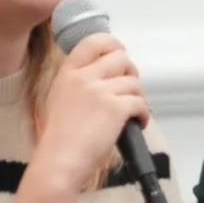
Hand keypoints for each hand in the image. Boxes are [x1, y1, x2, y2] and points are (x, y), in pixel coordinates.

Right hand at [33, 33, 147, 192]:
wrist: (59, 161)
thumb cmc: (61, 137)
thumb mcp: (61, 97)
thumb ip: (80, 81)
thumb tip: (109, 72)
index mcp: (68, 72)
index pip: (95, 41)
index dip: (114, 44)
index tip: (120, 55)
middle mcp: (83, 77)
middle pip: (121, 57)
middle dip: (130, 72)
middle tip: (128, 89)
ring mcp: (99, 91)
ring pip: (134, 82)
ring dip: (138, 97)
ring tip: (130, 112)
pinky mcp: (115, 108)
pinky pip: (141, 103)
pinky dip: (143, 114)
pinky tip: (137, 123)